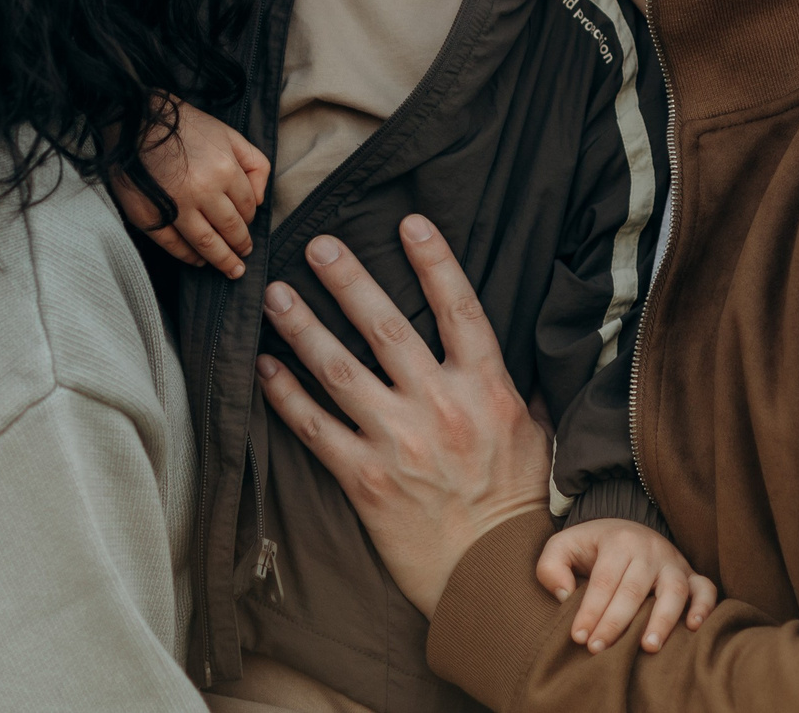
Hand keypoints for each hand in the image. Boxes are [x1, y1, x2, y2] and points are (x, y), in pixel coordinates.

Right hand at [111, 100, 268, 278]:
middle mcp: (203, 192)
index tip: (247, 226)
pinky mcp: (150, 217)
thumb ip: (255, 164)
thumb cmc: (184, 125)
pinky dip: (189, 257)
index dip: (249, 219)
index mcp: (224, 170)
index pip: (247, 207)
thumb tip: (260, 200)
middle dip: (241, 246)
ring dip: (222, 260)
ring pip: (207, 244)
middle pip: (231, 230)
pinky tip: (199, 261)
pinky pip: (174, 246)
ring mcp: (175, 208)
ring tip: (231, 270)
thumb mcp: (229, 134)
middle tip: (244, 258)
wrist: (135, 119)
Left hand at [254, 215, 550, 614]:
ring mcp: (398, 441)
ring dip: (303, 327)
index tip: (409, 221)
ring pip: (339, 370)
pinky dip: (286, 395)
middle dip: (347, 280)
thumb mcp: (534, 433)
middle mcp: (439, 406)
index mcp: (486, 388)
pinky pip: (315, 427)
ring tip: (275, 294)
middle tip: (316, 245)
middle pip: (385, 327)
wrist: (492, 575)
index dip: (434, 261)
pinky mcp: (365, 479)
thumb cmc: (515, 502)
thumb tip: (504, 348)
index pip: (459, 308)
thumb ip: (511, 387)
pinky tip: (264, 366)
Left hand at [536, 520, 717, 654]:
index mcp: (618, 541)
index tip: (579, 637)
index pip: (603, 581)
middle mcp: (649, 550)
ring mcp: (673, 562)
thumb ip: (551, 567)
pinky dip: (704, 607)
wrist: (626, 530)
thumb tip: (565, 596)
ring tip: (647, 647)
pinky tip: (692, 628)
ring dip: (662, 620)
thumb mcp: (563, 546)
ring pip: (673, 590)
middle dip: (615, 622)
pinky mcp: (691, 574)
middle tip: (598, 649)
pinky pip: (706, 588)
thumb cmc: (592, 548)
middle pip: (634, 589)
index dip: (591, 610)